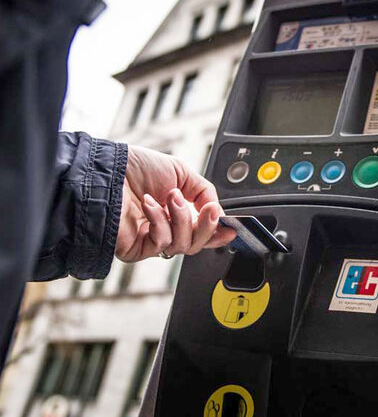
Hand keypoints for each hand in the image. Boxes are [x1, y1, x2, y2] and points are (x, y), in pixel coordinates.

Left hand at [115, 146, 235, 261]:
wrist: (107, 170)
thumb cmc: (135, 168)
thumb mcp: (181, 171)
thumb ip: (205, 192)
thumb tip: (219, 212)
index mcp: (176, 211)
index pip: (201, 229)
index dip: (217, 231)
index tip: (230, 228)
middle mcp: (165, 227)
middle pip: (197, 243)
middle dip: (207, 226)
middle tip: (208, 209)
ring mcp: (151, 239)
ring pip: (183, 245)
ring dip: (181, 218)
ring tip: (170, 197)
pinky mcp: (137, 248)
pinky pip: (161, 243)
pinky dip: (159, 221)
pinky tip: (149, 205)